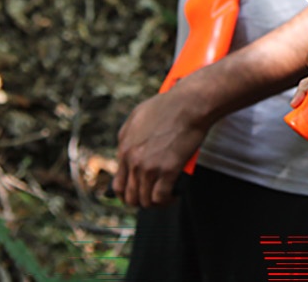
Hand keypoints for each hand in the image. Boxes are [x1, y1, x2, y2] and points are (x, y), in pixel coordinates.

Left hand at [113, 87, 211, 208]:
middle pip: (130, 197)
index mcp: (124, 149)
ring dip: (155, 203)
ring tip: (165, 198)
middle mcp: (133, 161)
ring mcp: (150, 167)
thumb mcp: (136, 116)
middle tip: (152, 198)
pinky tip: (174, 196)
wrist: (188, 104)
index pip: (118, 184)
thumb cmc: (167, 106)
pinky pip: (161, 197)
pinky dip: (167, 201)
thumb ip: (126, 136)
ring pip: (145, 200)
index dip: (127, 194)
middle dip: (141, 202)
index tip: (138, 193)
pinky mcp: (168, 170)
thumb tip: (125, 152)